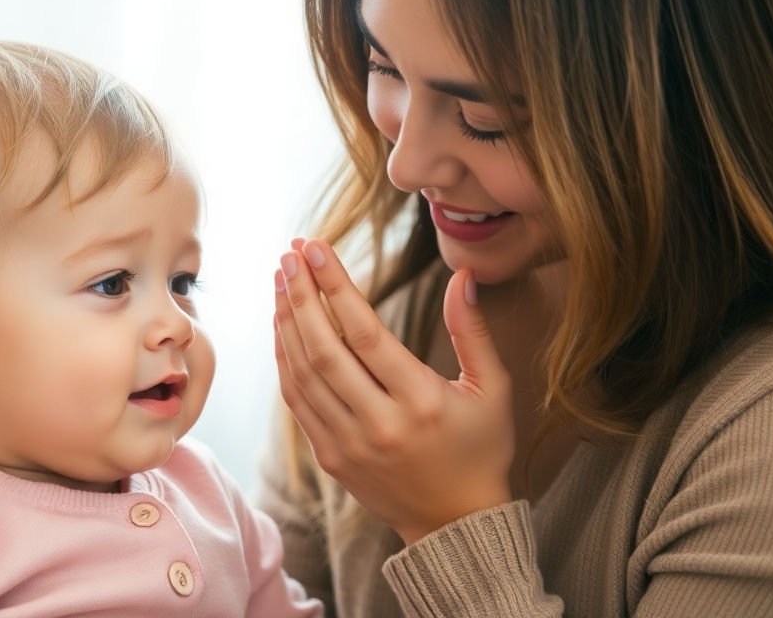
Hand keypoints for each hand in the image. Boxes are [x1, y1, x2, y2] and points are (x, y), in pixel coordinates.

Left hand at [273, 239, 514, 544]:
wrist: (456, 524)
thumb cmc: (481, 448)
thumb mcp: (491, 389)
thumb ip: (473, 330)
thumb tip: (463, 275)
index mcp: (422, 403)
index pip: (366, 333)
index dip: (336, 287)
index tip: (316, 248)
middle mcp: (380, 425)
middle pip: (325, 350)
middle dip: (301, 296)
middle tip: (289, 255)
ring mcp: (349, 445)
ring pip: (303, 374)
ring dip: (286, 322)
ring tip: (281, 280)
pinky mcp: (330, 458)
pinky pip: (297, 400)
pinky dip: (285, 359)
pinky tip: (283, 325)